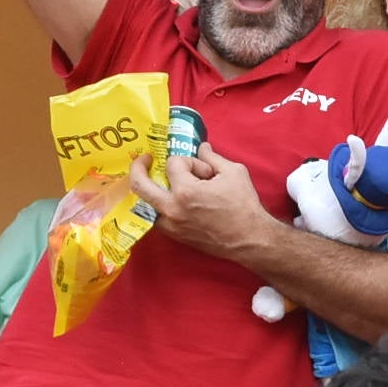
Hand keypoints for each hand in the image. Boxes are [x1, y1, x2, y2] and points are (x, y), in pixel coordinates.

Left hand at [128, 149, 274, 261]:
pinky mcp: (175, 235)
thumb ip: (212, 157)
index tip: (204, 169)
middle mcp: (172, 209)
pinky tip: (171, 200)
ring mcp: (171, 225)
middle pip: (140, 184)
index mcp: (186, 191)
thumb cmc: (243, 205)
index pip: (173, 163)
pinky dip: (159, 205)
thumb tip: (201, 147)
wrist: (249, 239)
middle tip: (145, 160)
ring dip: (151, 190)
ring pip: (145, 203)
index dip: (190, 161)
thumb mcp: (233, 172)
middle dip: (138, 168)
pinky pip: (156, 217)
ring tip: (161, 183)